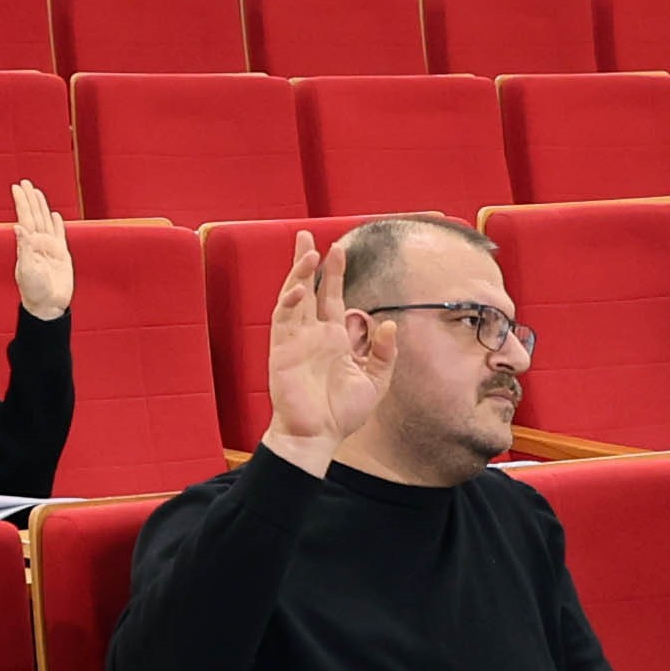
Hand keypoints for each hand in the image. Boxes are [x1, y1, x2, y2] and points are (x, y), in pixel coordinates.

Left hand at [4, 179, 72, 322]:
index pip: (25, 217)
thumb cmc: (34, 291)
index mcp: (28, 244)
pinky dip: (58, 224)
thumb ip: (24, 247)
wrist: (48, 306)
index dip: (21, 202)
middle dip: (30, 199)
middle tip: (25, 182)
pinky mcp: (61, 255)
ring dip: (42, 206)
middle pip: (34, 215)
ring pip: (46, 221)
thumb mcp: (27, 269)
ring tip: (37, 193)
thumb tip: (17, 226)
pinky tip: (55, 215)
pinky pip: (59, 235)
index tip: (17, 187)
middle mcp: (38, 243)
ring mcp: (50, 248)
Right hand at [256, 234, 374, 465]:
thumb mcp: (375, 381)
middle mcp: (313, 334)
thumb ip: (383, 353)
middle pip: (309, 288)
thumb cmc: (342, 413)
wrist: (317, 436)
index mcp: (334, 338)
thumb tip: (388, 323)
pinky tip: (299, 288)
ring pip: (293, 298)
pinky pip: (283, 320)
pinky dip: (289, 302)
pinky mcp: (281, 351)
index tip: (339, 248)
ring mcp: (295, 340)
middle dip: (307, 261)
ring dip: (298, 274)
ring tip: (307, 252)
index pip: (333, 297)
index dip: (335, 273)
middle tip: (307, 235)